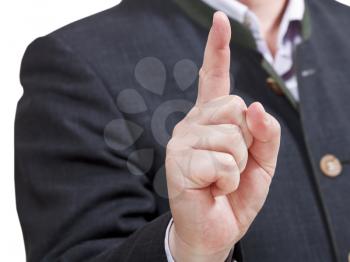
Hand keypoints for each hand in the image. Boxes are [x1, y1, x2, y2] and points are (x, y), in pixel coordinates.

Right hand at [165, 12, 280, 261]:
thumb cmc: (234, 194)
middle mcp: (193, 123)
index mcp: (212, 120)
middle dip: (246, 142)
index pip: (214, 78)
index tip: (220, 21)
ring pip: (232, 136)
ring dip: (238, 165)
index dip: (217, 49)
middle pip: (235, 107)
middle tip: (231, 165)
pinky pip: (223, 162)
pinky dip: (228, 181)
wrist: (214, 229)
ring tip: (221, 179)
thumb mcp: (262, 163)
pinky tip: (212, 188)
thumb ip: (265, 134)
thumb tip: (254, 105)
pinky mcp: (179, 161)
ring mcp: (182, 140)